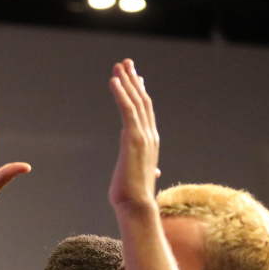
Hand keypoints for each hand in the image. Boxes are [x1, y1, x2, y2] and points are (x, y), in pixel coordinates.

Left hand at [108, 59, 161, 213]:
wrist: (136, 206)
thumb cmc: (134, 196)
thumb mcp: (141, 177)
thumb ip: (148, 169)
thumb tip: (155, 172)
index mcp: (150, 142)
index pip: (145, 112)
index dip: (140, 93)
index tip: (136, 78)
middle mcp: (150, 135)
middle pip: (142, 101)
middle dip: (134, 80)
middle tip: (126, 63)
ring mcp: (143, 136)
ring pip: (136, 101)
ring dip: (127, 81)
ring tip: (119, 66)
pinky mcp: (133, 139)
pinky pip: (127, 110)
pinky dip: (121, 93)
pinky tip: (113, 81)